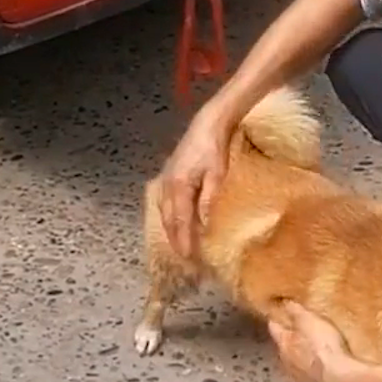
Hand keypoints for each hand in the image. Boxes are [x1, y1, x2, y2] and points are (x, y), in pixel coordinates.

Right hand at [158, 106, 231, 258]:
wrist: (208, 123)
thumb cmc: (215, 148)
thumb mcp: (217, 175)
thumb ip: (208, 199)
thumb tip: (205, 224)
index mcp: (179, 186)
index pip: (180, 220)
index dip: (183, 240)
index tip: (188, 257)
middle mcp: (167, 185)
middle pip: (169, 219)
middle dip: (175, 239)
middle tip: (183, 258)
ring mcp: (165, 178)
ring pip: (164, 211)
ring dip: (171, 228)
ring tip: (178, 244)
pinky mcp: (168, 173)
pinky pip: (164, 201)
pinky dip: (168, 215)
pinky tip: (173, 220)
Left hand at [268, 302, 361, 381]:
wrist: (339, 379)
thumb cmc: (323, 346)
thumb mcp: (309, 320)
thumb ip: (295, 311)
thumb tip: (283, 303)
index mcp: (284, 344)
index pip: (274, 328)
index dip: (275, 319)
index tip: (276, 314)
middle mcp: (287, 362)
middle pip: (284, 347)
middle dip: (289, 338)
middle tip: (296, 329)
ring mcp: (299, 378)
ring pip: (295, 362)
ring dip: (300, 355)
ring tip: (310, 347)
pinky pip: (309, 374)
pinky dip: (312, 368)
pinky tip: (321, 365)